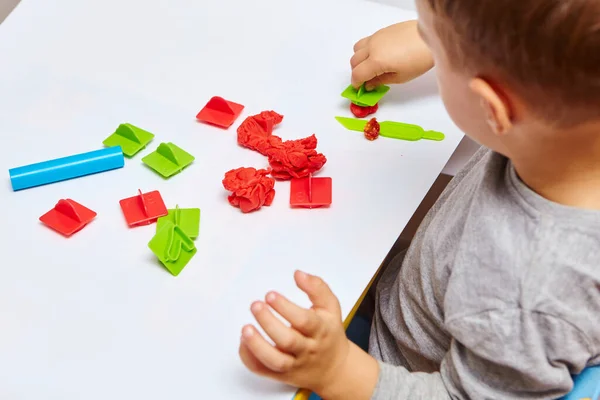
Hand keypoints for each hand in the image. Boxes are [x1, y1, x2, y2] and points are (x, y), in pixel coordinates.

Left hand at [239, 271, 378, 398]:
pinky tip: (244, 341)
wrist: (335, 369)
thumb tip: (298, 274)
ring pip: (275, 360)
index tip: (270, 295)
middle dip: (269, 323)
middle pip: (288, 341)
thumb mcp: (331, 307)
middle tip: (255, 305)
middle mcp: (308, 350)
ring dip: (257, 345)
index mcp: (321, 330)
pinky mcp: (281, 376)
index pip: (305, 321)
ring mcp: (294, 365)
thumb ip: (317, 288)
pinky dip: (250, 358)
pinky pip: (263, 371)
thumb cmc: (329, 333)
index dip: (286, 308)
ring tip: (245, 328)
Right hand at [351, 20, 433, 89]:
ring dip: (359, 59)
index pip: (357, 74)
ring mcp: (376, 37)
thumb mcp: (401, 77)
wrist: (431, 37)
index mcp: (376, 61)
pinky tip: (379, 55)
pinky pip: (367, 41)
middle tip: (367, 80)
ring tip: (371, 66)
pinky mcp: (382, 31)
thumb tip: (369, 84)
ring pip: (357, 49)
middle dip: (357, 72)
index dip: (356, 84)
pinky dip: (367, 50)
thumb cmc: (420, 58)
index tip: (360, 88)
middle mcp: (373, 47)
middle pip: (354, 61)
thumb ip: (380, 81)